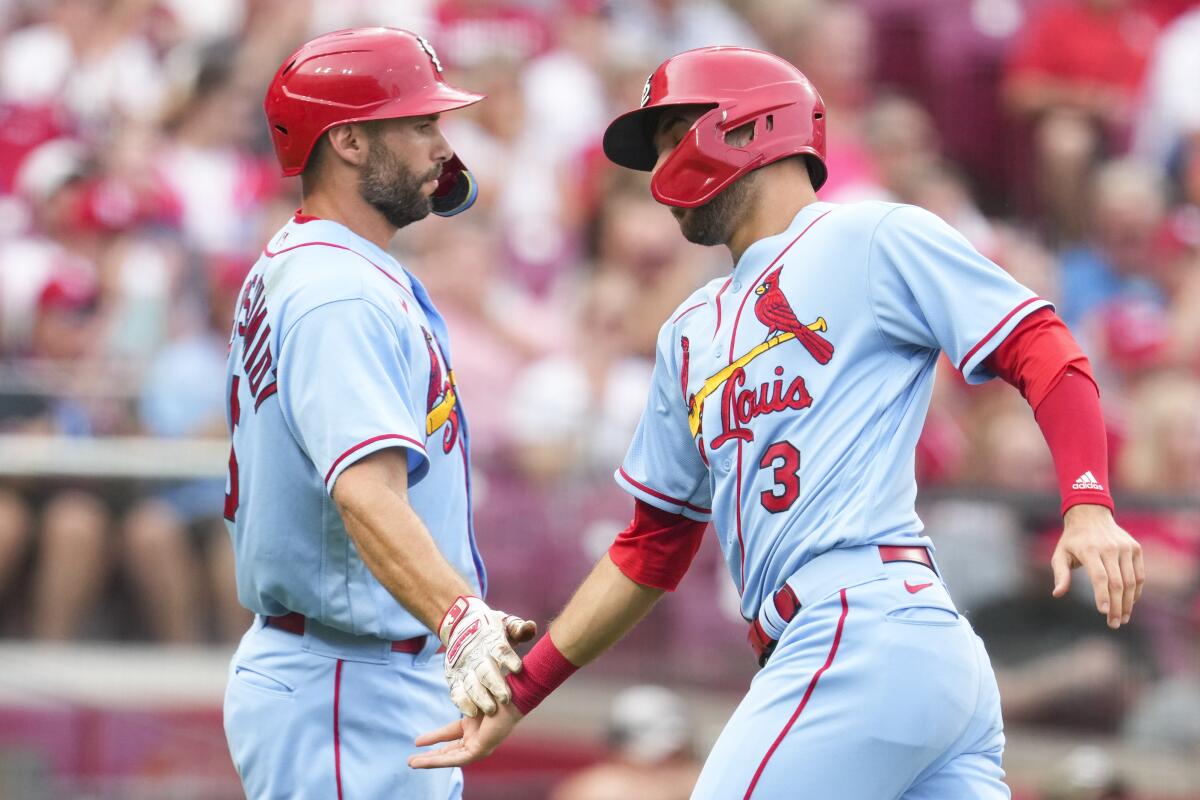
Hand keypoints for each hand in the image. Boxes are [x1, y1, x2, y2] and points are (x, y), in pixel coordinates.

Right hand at [408, 701, 522, 768]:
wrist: (512, 695)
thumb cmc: (497, 692)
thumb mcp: (471, 699)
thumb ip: (461, 702)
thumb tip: (454, 693)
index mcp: (474, 726)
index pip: (450, 735)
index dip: (434, 738)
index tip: (418, 741)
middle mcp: (476, 737)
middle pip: (448, 750)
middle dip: (429, 756)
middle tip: (411, 760)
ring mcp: (479, 746)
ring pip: (449, 758)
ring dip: (429, 761)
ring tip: (411, 764)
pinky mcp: (480, 751)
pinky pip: (455, 759)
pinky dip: (438, 760)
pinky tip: (424, 762)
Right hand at [439, 596, 536, 716]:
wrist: (461, 624)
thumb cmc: (492, 628)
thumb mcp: (506, 623)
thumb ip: (519, 628)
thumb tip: (531, 627)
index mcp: (490, 639)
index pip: (499, 648)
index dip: (508, 658)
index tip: (518, 668)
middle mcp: (475, 654)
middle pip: (485, 670)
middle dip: (495, 685)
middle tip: (506, 698)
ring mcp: (463, 667)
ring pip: (470, 684)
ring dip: (480, 697)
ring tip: (491, 710)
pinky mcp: (454, 677)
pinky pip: (456, 692)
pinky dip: (463, 702)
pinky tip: (473, 712)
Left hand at [1051, 504, 1144, 628]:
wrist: (1091, 515)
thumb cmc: (1072, 540)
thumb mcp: (1060, 554)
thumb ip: (1060, 574)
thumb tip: (1057, 594)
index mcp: (1089, 549)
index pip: (1099, 577)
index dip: (1102, 596)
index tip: (1103, 613)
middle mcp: (1110, 548)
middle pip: (1117, 583)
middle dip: (1116, 606)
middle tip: (1114, 624)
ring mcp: (1125, 548)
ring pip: (1131, 581)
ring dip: (1128, 603)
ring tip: (1123, 618)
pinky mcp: (1135, 548)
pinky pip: (1139, 574)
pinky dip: (1136, 591)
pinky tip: (1130, 603)